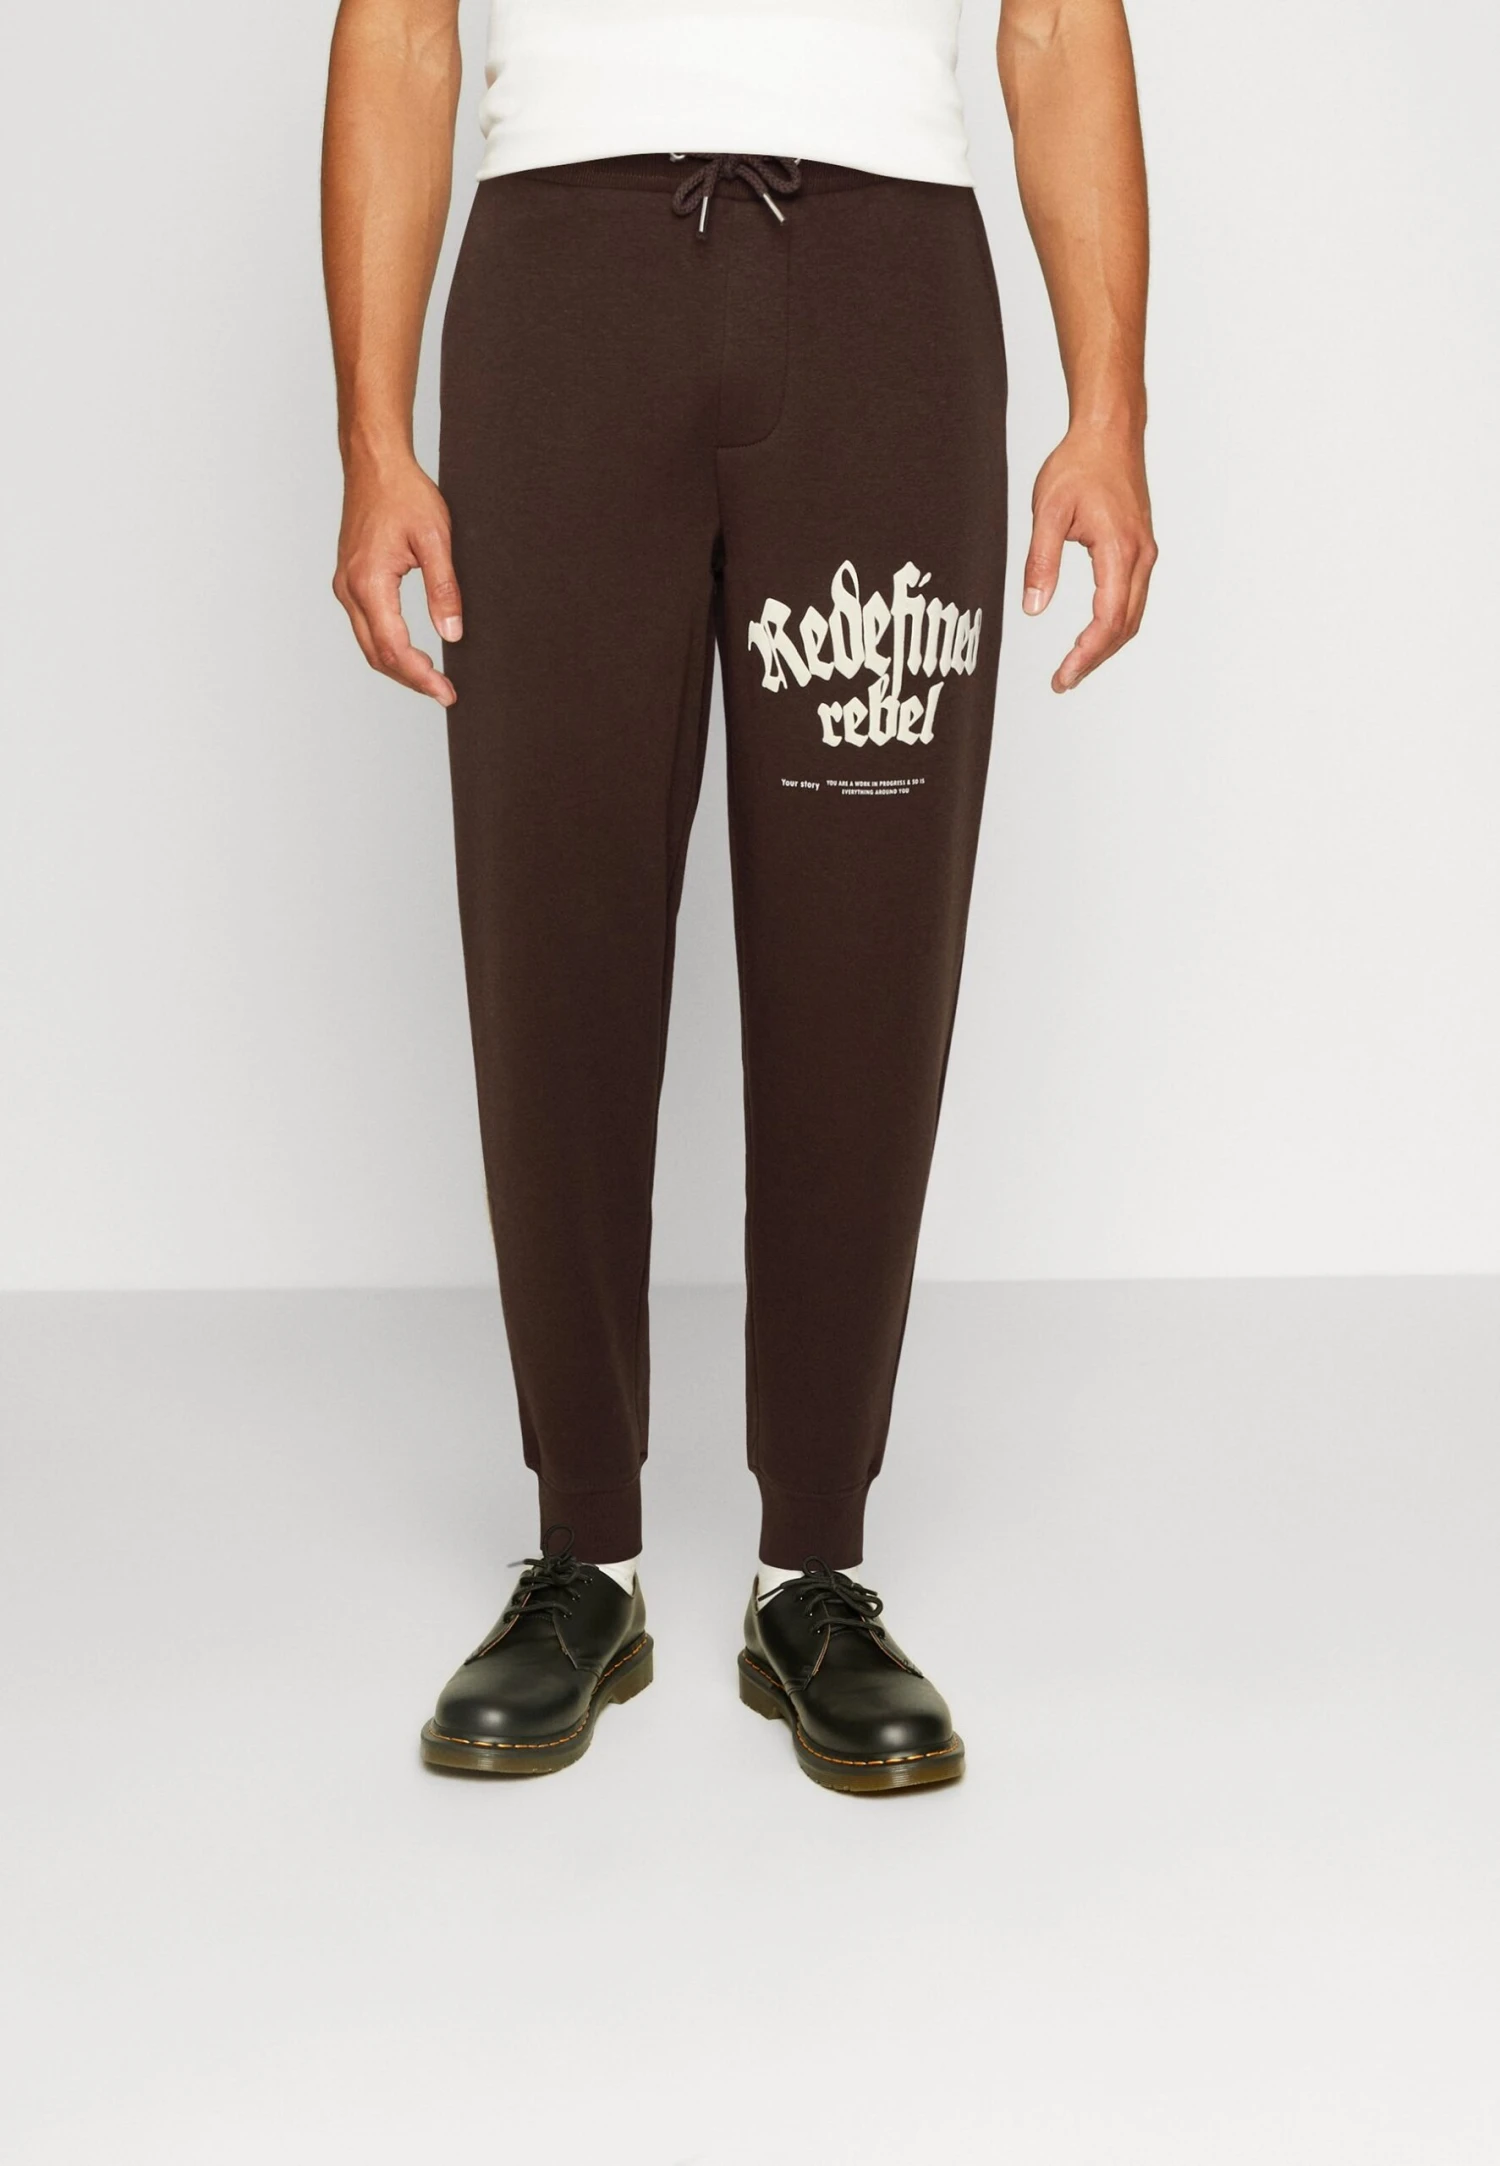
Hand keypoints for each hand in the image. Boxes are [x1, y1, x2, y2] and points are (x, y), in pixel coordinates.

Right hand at [333, 454, 461, 706]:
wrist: (375, 464)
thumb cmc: (404, 494)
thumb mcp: (436, 539)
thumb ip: (444, 589)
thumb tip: (451, 633)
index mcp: (369, 582)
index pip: (394, 648)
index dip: (421, 676)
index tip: (446, 692)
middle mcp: (349, 589)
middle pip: (377, 655)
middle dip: (411, 679)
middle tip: (444, 693)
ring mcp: (346, 586)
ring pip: (369, 644)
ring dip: (399, 666)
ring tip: (432, 678)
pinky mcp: (350, 581)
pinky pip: (366, 627)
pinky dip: (388, 646)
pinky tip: (412, 652)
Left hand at [1022, 426, 1156, 692]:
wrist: (1110, 431)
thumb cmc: (1080, 464)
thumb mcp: (1047, 511)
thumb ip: (1040, 562)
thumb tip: (1033, 608)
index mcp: (1119, 549)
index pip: (1107, 619)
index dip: (1085, 655)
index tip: (1063, 675)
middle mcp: (1140, 555)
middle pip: (1125, 626)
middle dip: (1094, 659)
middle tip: (1064, 680)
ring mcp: (1144, 552)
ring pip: (1132, 615)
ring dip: (1106, 645)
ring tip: (1075, 665)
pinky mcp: (1140, 548)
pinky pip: (1132, 598)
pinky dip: (1114, 624)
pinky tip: (1093, 634)